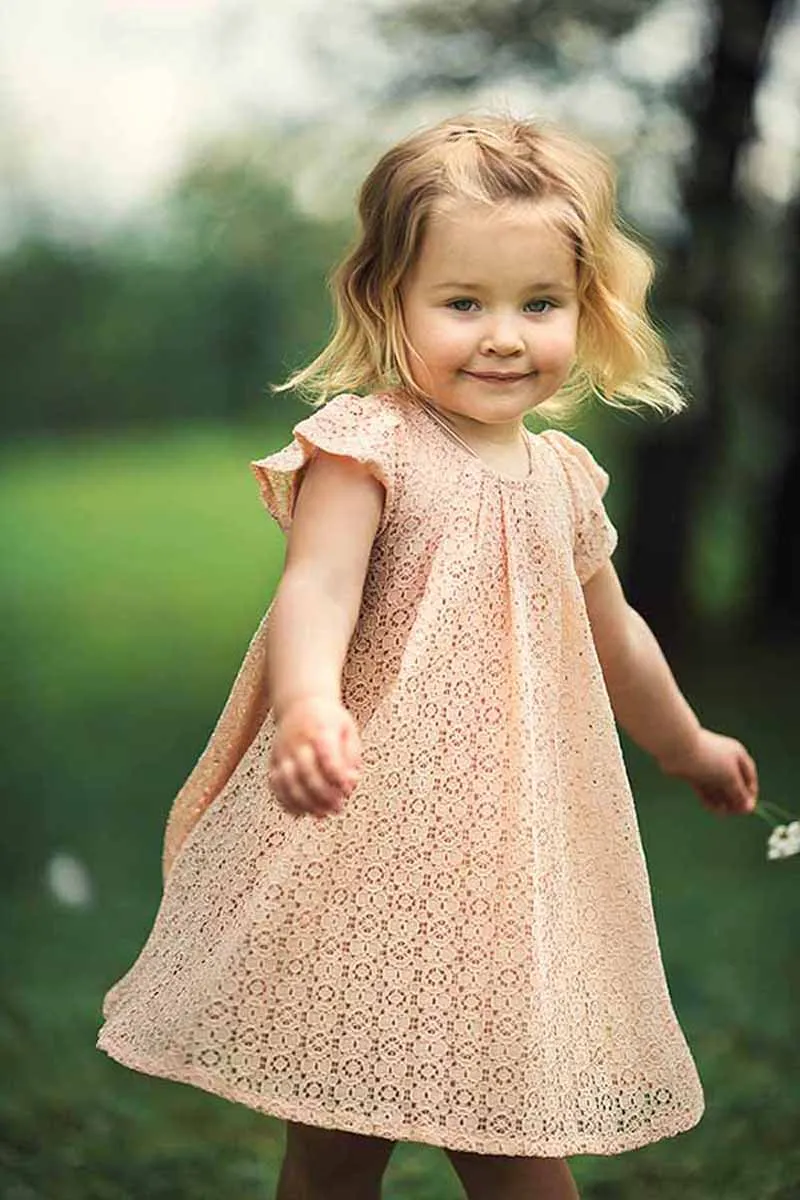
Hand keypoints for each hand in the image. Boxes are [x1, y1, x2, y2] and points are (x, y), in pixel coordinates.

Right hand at [269, 696, 361, 819]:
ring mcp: (282, 752)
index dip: (338, 777)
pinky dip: (287, 802)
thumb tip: (350, 783)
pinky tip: (303, 812)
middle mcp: (297, 741)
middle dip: (324, 795)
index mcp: (320, 729)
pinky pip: (275, 786)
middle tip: (339, 808)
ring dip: (306, 803)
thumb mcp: (348, 730)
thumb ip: (351, 757)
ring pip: (288, 783)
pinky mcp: (273, 761)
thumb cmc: (329, 720)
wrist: (299, 703)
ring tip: (323, 814)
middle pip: (306, 772)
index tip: (348, 789)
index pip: (327, 756)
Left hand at [659, 727, 758, 816]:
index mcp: (737, 755)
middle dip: (733, 800)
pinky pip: (705, 790)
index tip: (748, 809)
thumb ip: (739, 793)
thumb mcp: (730, 777)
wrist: (678, 748)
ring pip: (718, 789)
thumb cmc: (708, 758)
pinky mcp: (695, 774)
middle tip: (731, 812)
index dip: (749, 794)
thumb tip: (749, 808)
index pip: (749, 777)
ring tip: (719, 811)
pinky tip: (709, 807)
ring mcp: (708, 767)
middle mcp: (724, 761)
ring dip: (720, 802)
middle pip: (733, 785)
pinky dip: (708, 799)